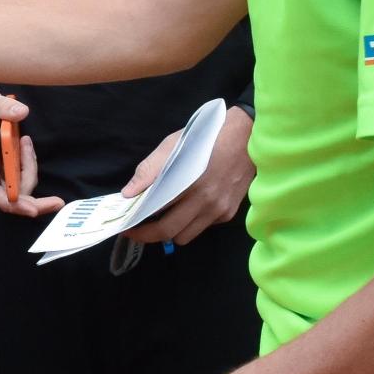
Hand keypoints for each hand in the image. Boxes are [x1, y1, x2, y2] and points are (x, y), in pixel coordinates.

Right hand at [0, 83, 60, 216]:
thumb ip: (2, 107)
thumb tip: (22, 113)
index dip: (11, 202)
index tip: (32, 209)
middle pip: (9, 198)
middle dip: (33, 203)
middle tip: (57, 201)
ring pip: (18, 187)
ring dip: (29, 170)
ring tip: (26, 142)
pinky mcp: (3, 167)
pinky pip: (20, 176)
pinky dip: (28, 165)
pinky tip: (26, 146)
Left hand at [121, 105, 254, 244]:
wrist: (247, 138)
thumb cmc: (206, 138)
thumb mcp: (172, 145)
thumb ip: (149, 170)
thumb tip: (128, 193)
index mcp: (189, 184)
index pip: (158, 216)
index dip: (139, 226)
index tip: (126, 227)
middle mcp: (206, 202)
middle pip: (170, 233)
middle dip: (149, 235)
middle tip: (136, 230)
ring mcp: (219, 210)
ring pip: (187, 236)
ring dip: (171, 231)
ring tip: (161, 218)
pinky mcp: (228, 213)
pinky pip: (203, 227)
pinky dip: (190, 223)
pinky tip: (186, 207)